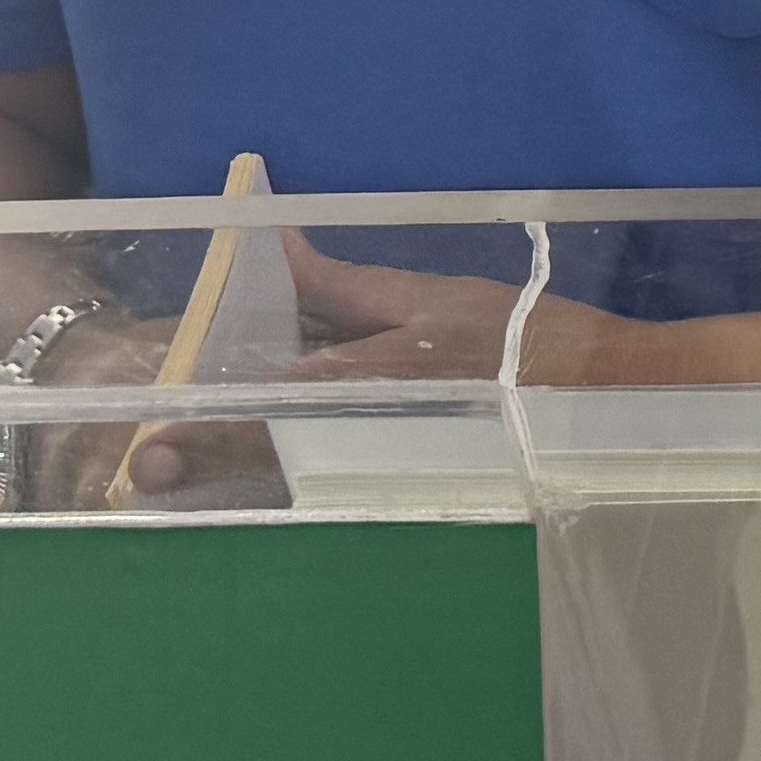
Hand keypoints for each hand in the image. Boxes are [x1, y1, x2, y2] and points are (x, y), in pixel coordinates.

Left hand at [61, 245, 639, 503]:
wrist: (617, 406)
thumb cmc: (523, 342)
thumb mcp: (432, 299)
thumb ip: (347, 288)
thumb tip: (278, 251)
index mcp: (374, 382)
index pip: (271, 406)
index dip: (206, 431)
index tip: (148, 452)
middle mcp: (374, 438)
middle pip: (273, 462)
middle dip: (210, 470)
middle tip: (144, 482)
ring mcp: (393, 482)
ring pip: (302, 491)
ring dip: (247, 491)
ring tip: (187, 496)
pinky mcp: (419, 506)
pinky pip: (345, 506)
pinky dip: (302, 503)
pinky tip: (274, 508)